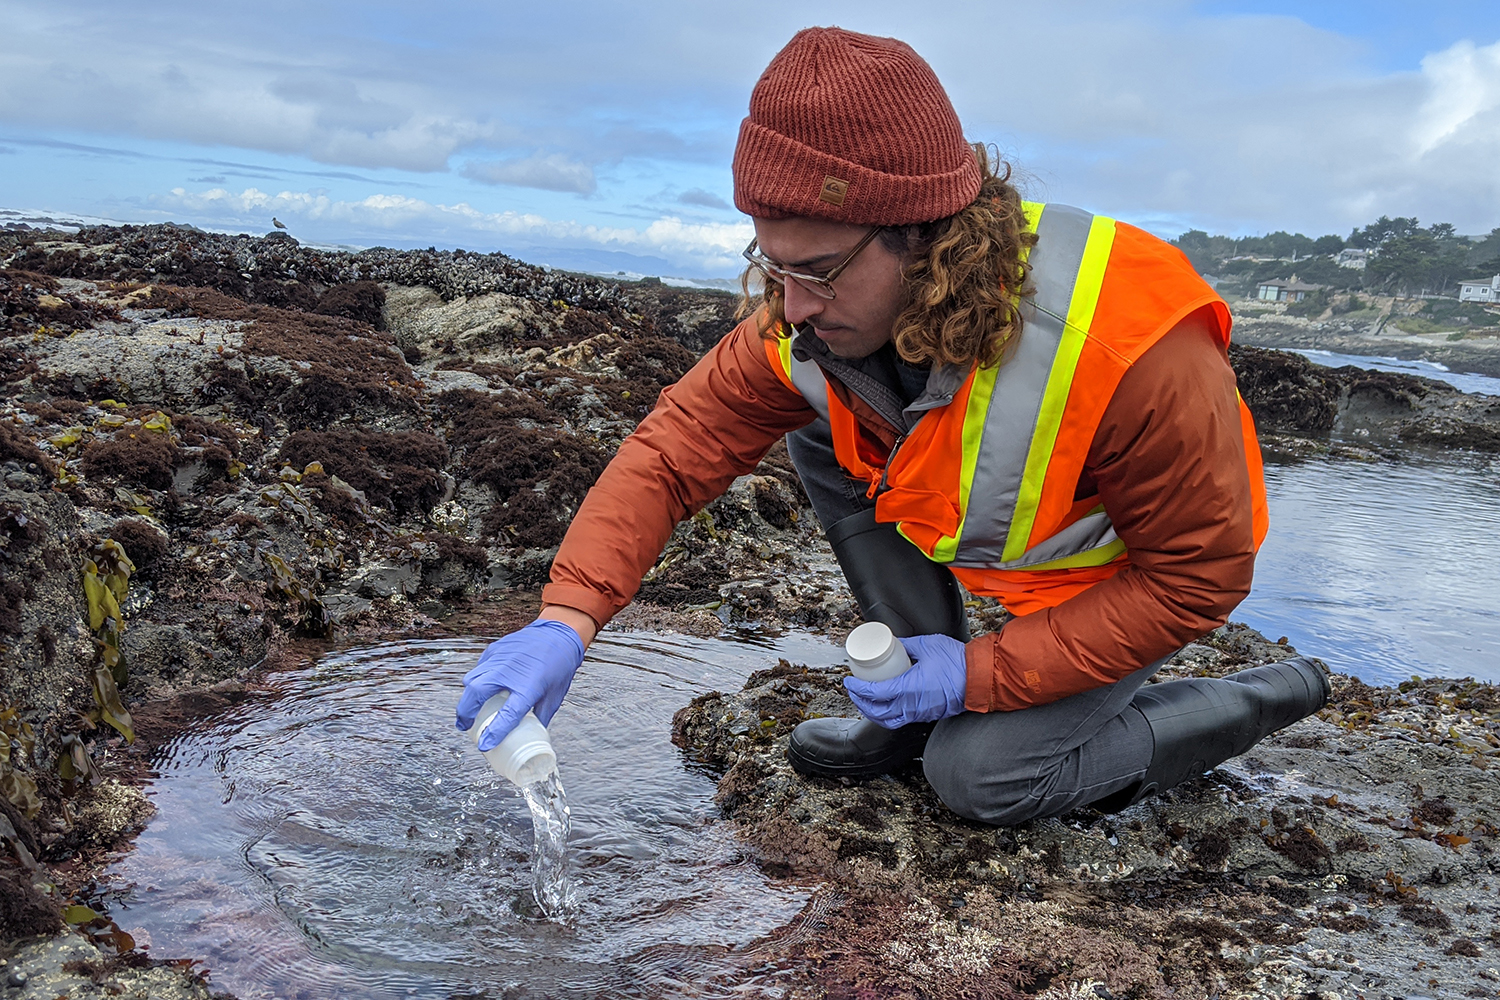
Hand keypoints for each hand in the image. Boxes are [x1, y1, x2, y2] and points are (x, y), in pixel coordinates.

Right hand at [455, 619, 584, 749]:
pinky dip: (476, 679)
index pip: (507, 715)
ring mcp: (500, 658)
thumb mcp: (554, 696)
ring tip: (469, 709)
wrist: (560, 634)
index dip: (493, 732)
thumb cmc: (560, 666)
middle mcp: (509, 672)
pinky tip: (480, 688)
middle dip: (465, 713)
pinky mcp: (496, 649)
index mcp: (528, 687)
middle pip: (476, 694)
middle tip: (464, 726)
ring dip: (468, 696)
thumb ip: (540, 716)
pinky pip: (479, 668)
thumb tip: (531, 733)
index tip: (484, 744)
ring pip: (472, 679)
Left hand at [843, 633, 967, 728]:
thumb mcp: (927, 645)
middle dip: (860, 702)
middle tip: (854, 691)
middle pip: (876, 712)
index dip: (858, 688)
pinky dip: (888, 716)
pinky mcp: (927, 715)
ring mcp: (920, 713)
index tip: (850, 681)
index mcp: (908, 688)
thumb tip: (893, 643)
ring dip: (873, 713)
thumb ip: (907, 644)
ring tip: (866, 702)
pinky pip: (901, 721)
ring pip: (888, 720)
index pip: (874, 693)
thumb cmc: (958, 663)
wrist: (980, 678)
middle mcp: (912, 705)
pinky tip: (886, 707)